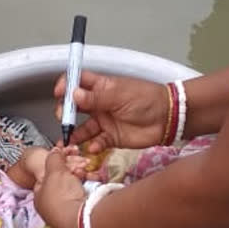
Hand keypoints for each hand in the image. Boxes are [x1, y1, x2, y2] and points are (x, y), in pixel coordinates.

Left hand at [33, 148, 86, 227]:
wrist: (80, 219)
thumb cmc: (62, 195)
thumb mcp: (55, 170)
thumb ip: (54, 158)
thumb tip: (54, 150)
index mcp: (39, 199)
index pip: (44, 179)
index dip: (54, 168)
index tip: (63, 161)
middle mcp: (51, 210)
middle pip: (62, 185)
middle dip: (71, 173)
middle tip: (79, 168)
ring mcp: (67, 215)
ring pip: (75, 191)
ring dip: (82, 180)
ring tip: (86, 174)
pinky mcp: (81, 218)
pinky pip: (85, 199)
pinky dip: (90, 190)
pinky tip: (94, 183)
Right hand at [55, 70, 169, 153]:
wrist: (168, 118)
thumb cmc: (146, 99)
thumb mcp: (119, 95)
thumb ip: (96, 97)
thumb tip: (73, 94)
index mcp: (101, 87)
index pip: (77, 82)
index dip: (66, 86)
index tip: (60, 93)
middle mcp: (99, 103)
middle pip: (74, 106)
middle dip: (65, 112)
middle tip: (63, 117)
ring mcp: (105, 121)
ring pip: (83, 128)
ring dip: (74, 134)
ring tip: (69, 140)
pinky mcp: (112, 137)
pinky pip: (97, 142)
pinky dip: (92, 145)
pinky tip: (93, 146)